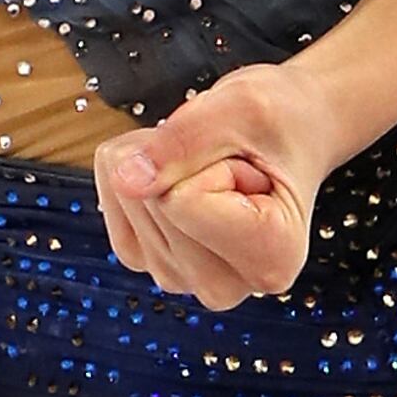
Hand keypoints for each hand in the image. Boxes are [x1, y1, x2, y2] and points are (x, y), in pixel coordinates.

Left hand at [88, 63, 345, 310]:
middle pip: (154, 203)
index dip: (208, 162)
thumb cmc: (279, 121)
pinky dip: (133, 166)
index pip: (182, 202)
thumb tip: (125, 180)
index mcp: (273, 259)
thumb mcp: (241, 110)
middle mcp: (227, 285)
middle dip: (180, 160)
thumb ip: (183, 143)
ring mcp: (181, 276)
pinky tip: (176, 171)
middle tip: (230, 161)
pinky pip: (111, 195)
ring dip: (156, 160)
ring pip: (129, 198)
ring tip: (210, 166)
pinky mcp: (146, 259)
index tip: (248, 165)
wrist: (286, 132)